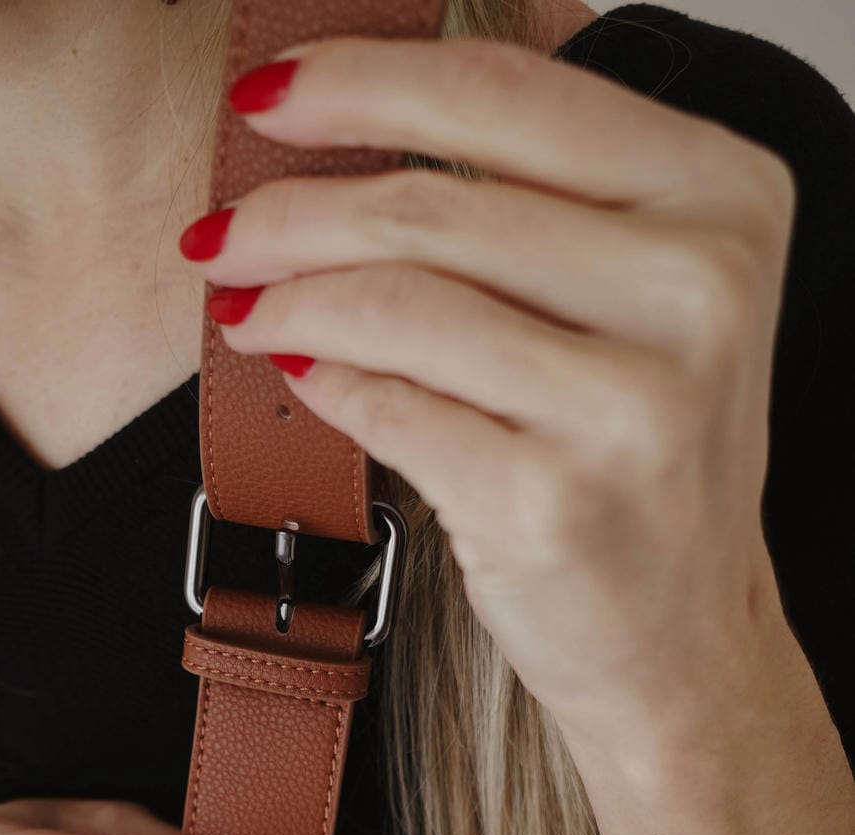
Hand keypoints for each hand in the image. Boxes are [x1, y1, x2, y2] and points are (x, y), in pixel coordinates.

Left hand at [182, 35, 797, 762]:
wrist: (682, 643)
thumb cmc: (644, 466)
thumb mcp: (639, 302)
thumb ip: (537, 199)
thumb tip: (344, 115)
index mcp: (724, 201)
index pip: (509, 94)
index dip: (363, 80)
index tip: (268, 94)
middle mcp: (697, 291)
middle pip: (433, 205)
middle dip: (290, 210)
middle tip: (222, 229)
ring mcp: (631, 404)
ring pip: (396, 304)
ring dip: (288, 298)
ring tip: (242, 305)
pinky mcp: (554, 500)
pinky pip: (390, 408)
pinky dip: (324, 383)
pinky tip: (297, 371)